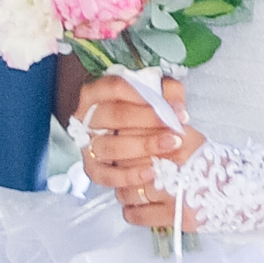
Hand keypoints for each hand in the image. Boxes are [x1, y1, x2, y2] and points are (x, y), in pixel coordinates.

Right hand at [76, 72, 206, 229]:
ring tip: (171, 145)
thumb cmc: (142, 115)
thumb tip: (176, 105)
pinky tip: (151, 172)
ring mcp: (88, 144)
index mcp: (97, 93)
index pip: (116, 87)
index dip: (145, 96)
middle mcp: (88, 117)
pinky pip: (107, 175)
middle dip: (149, 119)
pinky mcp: (92, 168)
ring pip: (111, 146)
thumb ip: (167, 92)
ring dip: (144, 146)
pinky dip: (130, 175)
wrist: (131, 144)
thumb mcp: (155, 95)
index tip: (174, 105)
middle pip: (115, 115)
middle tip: (176, 125)